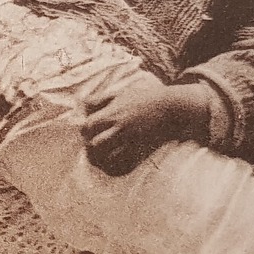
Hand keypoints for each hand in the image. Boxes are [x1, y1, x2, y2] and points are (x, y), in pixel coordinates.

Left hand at [81, 83, 210, 176]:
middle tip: (92, 144)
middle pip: (95, 142)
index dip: (84, 130)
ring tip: (101, 153)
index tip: (88, 130)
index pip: (88, 125)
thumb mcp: (121, 92)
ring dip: (101, 154)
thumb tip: (83, 104)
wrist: (170, 106)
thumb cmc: (145, 96)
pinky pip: (123, 159)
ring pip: (107, 154)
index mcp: (113, 112)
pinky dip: (116, 160)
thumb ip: (101, 99)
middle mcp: (119, 126)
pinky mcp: (140, 146)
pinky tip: (115, 158)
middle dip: (90, 145)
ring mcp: (130, 138)